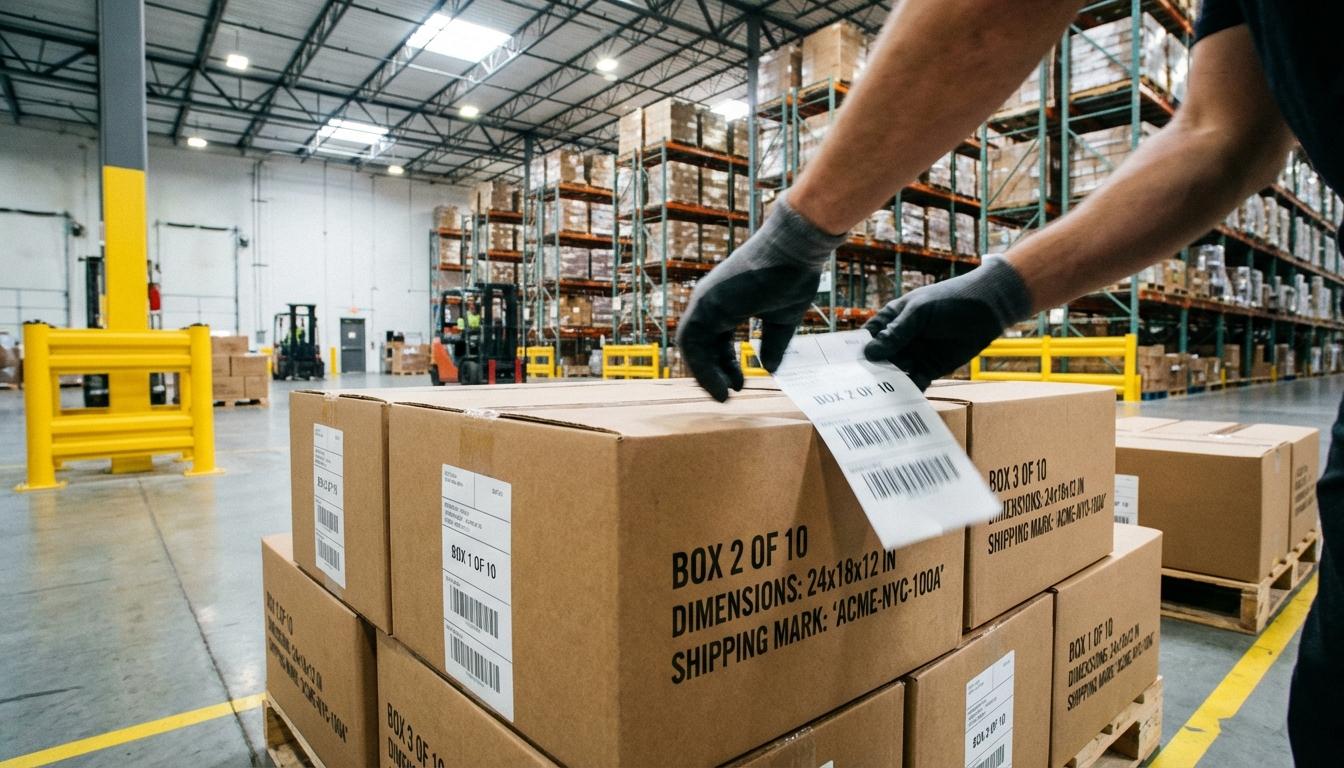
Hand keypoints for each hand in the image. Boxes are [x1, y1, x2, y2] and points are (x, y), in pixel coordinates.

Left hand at [677, 193, 846, 400]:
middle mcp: (710, 301)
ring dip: (704, 375)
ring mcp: (705, 301)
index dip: (724, 365)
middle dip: (711, 373)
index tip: (738, 385)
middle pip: (700, 346)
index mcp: (725, 302)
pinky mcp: (705, 304)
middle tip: (726, 396)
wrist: (796, 251)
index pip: (714, 340)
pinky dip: (702, 368)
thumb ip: (772, 344)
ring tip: (722, 396)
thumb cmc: (792, 277)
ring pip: (691, 347)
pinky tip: (720, 386)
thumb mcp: (782, 320)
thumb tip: (768, 369)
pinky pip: (692, 343)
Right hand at [863, 256, 1032, 389]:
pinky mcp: (929, 369)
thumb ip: (897, 333)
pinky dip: (908, 393)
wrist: (987, 308)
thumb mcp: (919, 312)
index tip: (842, 372)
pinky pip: (915, 383)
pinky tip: (901, 403)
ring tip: (876, 401)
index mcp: (889, 321)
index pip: (866, 339)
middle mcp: (898, 340)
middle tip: (857, 393)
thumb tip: (870, 354)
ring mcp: (913, 355)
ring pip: (894, 375)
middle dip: (870, 375)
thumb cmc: (950, 300)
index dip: (855, 354)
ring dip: (887, 387)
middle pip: (878, 361)